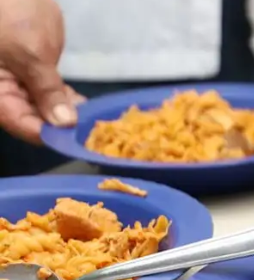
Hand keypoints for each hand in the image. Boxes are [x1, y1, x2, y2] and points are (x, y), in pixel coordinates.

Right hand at [0, 0, 82, 143]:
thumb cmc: (11, 15)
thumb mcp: (30, 54)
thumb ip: (46, 90)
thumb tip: (63, 123)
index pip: (19, 123)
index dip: (48, 135)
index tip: (75, 141)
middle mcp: (2, 91)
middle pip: (31, 120)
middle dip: (60, 128)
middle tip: (91, 135)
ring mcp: (15, 82)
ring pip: (42, 109)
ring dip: (67, 116)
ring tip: (94, 124)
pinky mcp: (30, 73)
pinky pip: (47, 94)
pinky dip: (65, 101)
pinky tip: (85, 109)